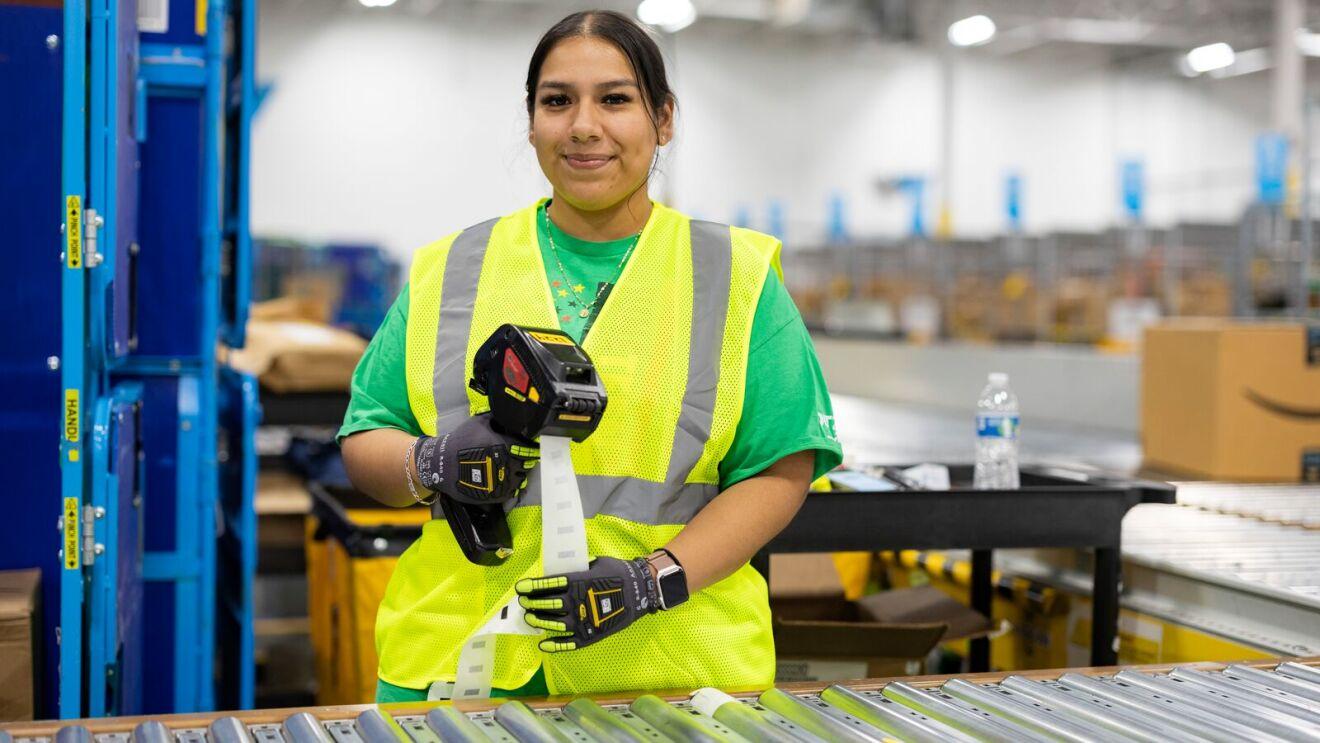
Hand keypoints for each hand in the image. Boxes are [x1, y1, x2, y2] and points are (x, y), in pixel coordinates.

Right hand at [413, 413, 537, 503]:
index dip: (530, 445)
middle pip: (527, 462)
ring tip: (513, 467)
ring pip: (521, 477)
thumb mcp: (478, 422)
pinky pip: (512, 491)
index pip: (528, 447)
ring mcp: (502, 482)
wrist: (441, 464)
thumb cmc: (460, 441)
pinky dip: (511, 485)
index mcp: (505, 446)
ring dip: (519, 471)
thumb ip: (496, 417)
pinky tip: (505, 479)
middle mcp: (507, 464)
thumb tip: (509, 411)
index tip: (530, 445)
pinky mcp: (496, 495)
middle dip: (526, 458)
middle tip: (522, 456)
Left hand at [515, 557, 657, 651]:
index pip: (549, 584)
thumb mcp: (597, 563)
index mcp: (578, 582)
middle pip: (548, 604)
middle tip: (523, 602)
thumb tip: (559, 571)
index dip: (533, 586)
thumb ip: (577, 569)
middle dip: (532, 603)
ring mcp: (583, 621)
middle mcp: (578, 602)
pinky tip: (543, 644)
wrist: (640, 592)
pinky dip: (554, 644)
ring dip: (539, 620)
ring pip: (554, 623)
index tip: (520, 587)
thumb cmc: (618, 573)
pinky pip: (568, 643)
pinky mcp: (590, 635)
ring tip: (529, 618)